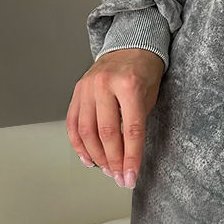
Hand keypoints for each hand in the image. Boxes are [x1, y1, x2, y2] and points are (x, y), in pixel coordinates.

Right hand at [66, 48, 164, 187]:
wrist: (131, 45)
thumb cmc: (145, 71)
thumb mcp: (150, 94)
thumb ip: (138, 121)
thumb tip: (128, 156)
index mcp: (129, 85)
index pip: (131, 130)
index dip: (131, 157)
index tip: (130, 178)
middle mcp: (105, 85)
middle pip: (106, 133)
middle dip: (113, 161)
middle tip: (118, 177)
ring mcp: (87, 87)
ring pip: (86, 131)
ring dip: (96, 156)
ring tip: (106, 170)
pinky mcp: (77, 91)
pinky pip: (73, 123)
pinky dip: (78, 144)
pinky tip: (88, 158)